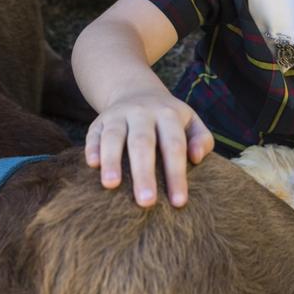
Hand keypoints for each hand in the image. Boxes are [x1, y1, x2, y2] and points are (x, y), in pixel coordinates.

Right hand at [84, 92, 213, 207]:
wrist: (136, 91)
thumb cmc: (170, 119)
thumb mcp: (192, 122)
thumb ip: (202, 139)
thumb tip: (195, 158)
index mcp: (168, 115)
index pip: (174, 146)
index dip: (176, 174)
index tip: (178, 202)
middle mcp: (142, 112)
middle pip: (142, 143)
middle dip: (144, 173)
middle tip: (146, 202)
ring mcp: (118, 115)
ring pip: (114, 136)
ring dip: (112, 160)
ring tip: (111, 185)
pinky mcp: (99, 121)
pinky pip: (93, 134)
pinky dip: (91, 148)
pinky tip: (92, 165)